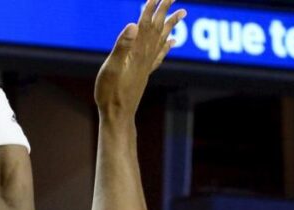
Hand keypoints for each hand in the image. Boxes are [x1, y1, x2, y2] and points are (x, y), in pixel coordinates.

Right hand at [95, 0, 185, 115]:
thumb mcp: (111, 68)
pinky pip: (160, 54)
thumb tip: (133, 25)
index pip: (145, 23)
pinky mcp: (145, 73)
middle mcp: (145, 56)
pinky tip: (173, 40)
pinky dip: (168, 45)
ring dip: (171, 24)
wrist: (117, 115)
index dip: (151, 7)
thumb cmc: (110, 93)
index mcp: (136, 52)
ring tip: (183, 12)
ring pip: (162, 39)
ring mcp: (146, 65)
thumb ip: (121, 46)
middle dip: (165, 9)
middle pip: (157, 27)